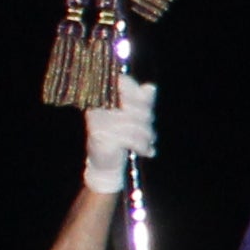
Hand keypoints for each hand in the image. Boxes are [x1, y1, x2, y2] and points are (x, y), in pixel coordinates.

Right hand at [80, 77, 160, 194]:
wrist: (106, 166)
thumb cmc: (120, 138)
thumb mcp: (133, 119)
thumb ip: (141, 103)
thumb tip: (151, 87)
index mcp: (103, 97)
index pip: (123, 83)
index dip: (139, 94)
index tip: (148, 108)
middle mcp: (98, 106)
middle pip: (134, 104)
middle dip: (147, 120)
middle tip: (151, 134)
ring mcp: (98, 121)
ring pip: (135, 123)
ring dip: (147, 136)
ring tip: (149, 143)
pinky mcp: (102, 137)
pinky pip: (132, 138)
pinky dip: (144, 146)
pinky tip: (148, 152)